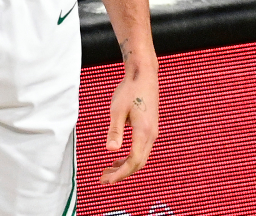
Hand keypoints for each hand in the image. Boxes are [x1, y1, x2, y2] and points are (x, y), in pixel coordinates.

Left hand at [101, 59, 158, 183]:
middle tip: (103, 179)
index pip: (133, 161)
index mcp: (143, 132)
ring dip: (125, 166)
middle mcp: (151, 134)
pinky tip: (117, 157)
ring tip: (108, 171)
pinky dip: (130, 157)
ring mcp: (152, 131)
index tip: (107, 180)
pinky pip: (141, 149)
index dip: (120, 173)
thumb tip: (111, 150)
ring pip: (140, 157)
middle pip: (138, 163)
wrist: (144, 74)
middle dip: (121, 174)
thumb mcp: (117, 110)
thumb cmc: (130, 90)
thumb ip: (115, 131)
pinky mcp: (150, 128)